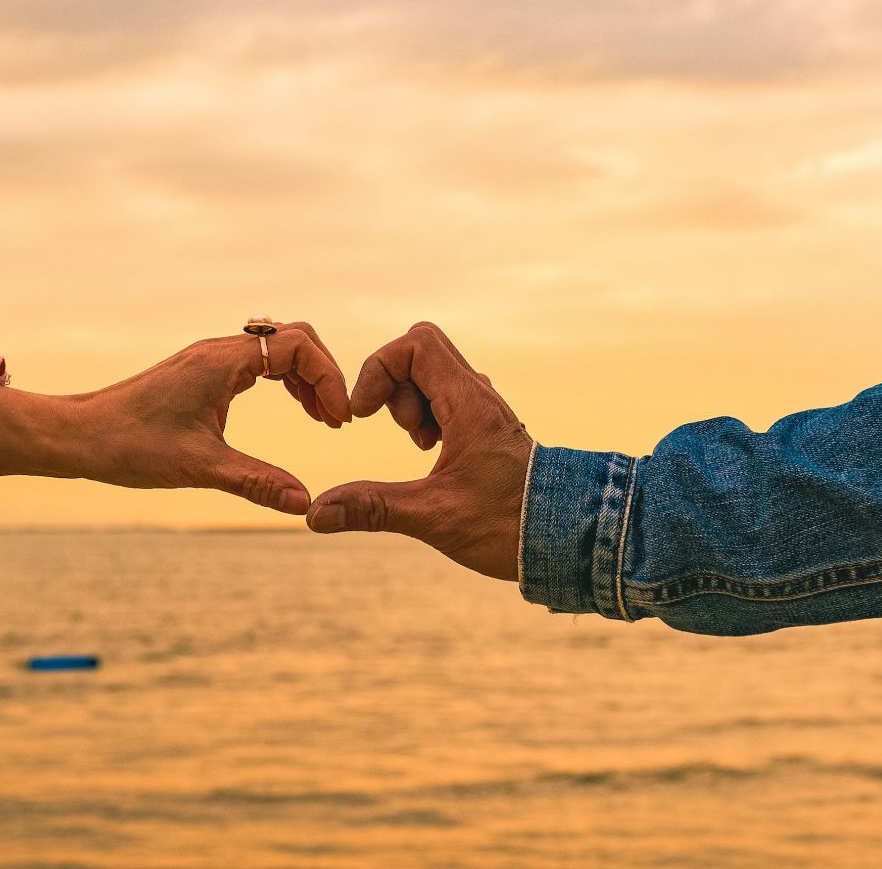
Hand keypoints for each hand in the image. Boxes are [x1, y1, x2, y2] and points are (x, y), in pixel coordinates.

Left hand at [0, 322, 350, 514]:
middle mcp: (218, 351)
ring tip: (321, 418)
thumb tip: (304, 504)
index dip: (328, 378)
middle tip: (334, 419)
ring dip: (305, 378)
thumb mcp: (199, 467)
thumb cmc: (129, 446)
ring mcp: (210, 359)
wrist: (77, 436)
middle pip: (294, 339)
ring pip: (277, 349)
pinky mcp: (202, 372)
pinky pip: (258, 362)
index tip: (336, 420)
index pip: (297, 346)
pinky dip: (284, 380)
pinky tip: (293, 409)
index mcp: (222, 362)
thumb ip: (256, 482)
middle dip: (323, 374)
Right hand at [306, 322, 533, 579]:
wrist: (566, 538)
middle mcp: (479, 397)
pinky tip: (432, 453)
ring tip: (420, 446)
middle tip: (399, 429)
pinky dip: (427, 414)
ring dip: (410, 402)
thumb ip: (372, 509)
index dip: (378, 369)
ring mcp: (484, 410)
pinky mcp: (485, 427)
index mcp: (469, 405)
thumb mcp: (433, 517)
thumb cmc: (509, 526)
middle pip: (421, 352)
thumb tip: (315, 515)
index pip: (415, 345)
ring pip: (433, 375)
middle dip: (393, 384)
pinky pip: (447, 397)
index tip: (364, 414)